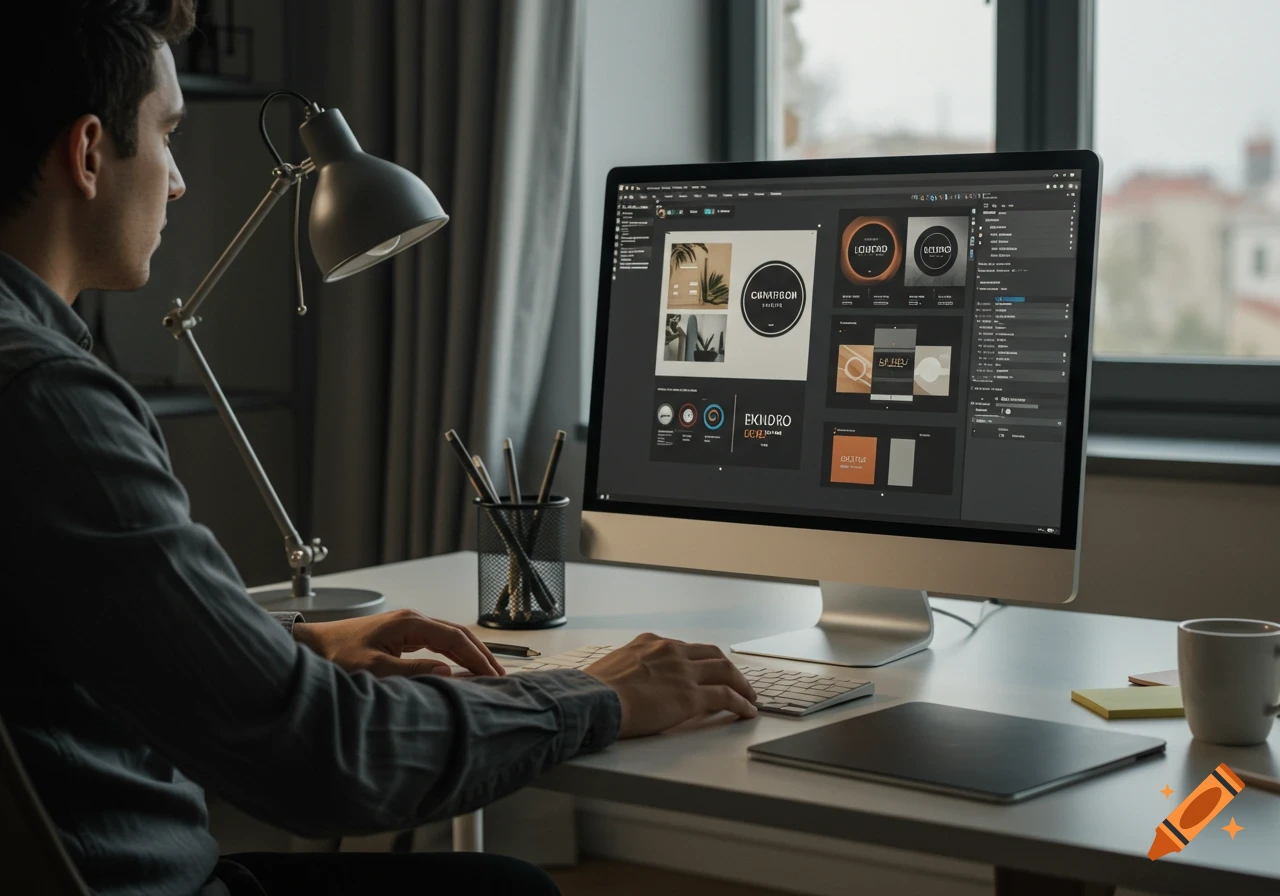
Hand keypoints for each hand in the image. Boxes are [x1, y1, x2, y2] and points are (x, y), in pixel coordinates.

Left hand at [294, 609, 503, 677]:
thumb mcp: (373, 669)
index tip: (493, 676)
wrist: (311, 646)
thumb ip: (411, 671)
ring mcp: (408, 624)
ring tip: (488, 672)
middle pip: (458, 634)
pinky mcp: (402, 633)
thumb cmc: (336, 656)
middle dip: (481, 655)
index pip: (454, 639)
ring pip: (449, 636)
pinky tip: (461, 666)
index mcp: (409, 623)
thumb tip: (447, 674)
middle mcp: (412, 619)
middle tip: (500, 676)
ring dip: (470, 653)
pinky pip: (437, 641)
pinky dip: (454, 653)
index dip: (477, 658)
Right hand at [584, 633, 756, 736]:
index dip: (700, 660)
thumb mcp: (612, 666)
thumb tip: (628, 683)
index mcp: (650, 642)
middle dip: (727, 667)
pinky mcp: (691, 696)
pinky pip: (726, 697)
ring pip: (725, 671)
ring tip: (749, 696)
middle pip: (712, 654)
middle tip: (736, 679)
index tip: (705, 669)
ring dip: (742, 684)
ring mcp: (683, 672)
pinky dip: (741, 703)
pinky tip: (747, 711)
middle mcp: (671, 651)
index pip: (684, 648)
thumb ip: (629, 669)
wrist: (592, 700)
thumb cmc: (593, 690)